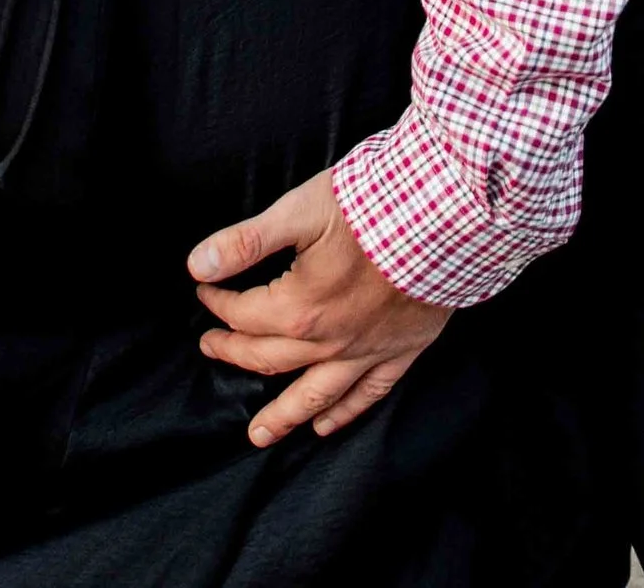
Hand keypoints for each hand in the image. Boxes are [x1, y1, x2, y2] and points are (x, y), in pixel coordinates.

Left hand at [190, 168, 450, 443]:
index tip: (204, 290)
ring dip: (283, 416)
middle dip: (234, 353)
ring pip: (315, 397)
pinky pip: (368, 395)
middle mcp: (330, 342)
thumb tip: (198, 264)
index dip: (218, 303)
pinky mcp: (401, 352)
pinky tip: (326, 425)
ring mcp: (366, 352)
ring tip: (258, 435)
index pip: (244, 315)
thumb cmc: (372, 207)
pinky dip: (344, 414)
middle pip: (269, 359)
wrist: (445, 220)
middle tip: (211, 350)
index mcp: (300, 308)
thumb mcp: (300, 210)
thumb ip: (247, 242)